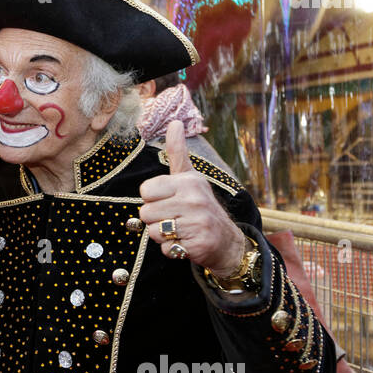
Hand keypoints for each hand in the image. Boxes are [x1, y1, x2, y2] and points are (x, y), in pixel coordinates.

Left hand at [139, 121, 245, 273]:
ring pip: (154, 232)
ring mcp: (198, 222)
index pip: (145, 191)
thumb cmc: (200, 206)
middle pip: (145, 213)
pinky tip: (185, 243)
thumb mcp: (190, 177)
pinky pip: (166, 249)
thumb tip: (175, 122)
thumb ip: (177, 152)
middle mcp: (194, 200)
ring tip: (180, 230)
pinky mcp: (199, 244)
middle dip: (155, 220)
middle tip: (174, 218)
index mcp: (187, 182)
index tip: (167, 200)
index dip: (152, 199)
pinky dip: (172, 250)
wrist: (226, 240)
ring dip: (163, 235)